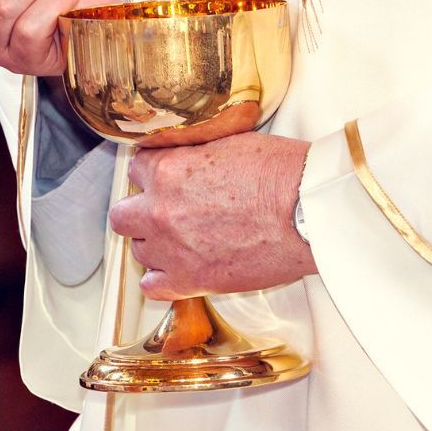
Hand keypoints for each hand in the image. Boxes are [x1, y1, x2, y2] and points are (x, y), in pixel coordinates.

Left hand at [109, 132, 317, 300]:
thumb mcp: (231, 143)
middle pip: (123, 215)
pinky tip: (180, 269)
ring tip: (183, 241)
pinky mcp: (190, 281)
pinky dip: (162, 280)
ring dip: (155, 245)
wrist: (308, 214)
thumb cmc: (283, 175)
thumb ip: (197, 154)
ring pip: (138, 250)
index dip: (154, 175)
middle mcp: (161, 211)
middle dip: (142, 212)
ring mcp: (171, 249)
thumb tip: (190, 158)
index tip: (167, 180)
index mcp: (169, 171)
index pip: (136, 170)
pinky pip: (152, 287)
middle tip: (167, 211)